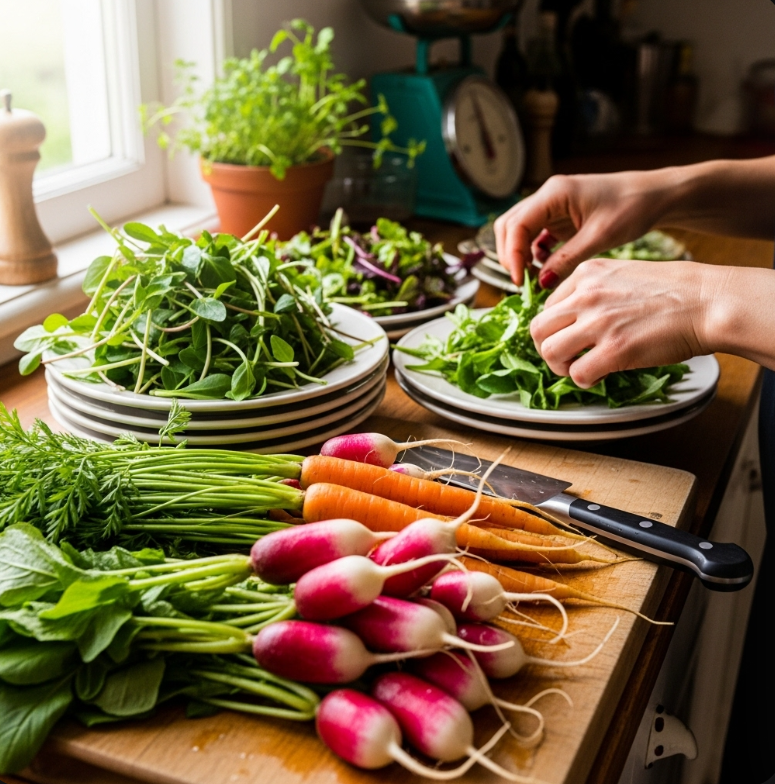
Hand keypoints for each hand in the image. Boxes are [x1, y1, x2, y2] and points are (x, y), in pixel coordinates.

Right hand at [494, 170, 677, 286]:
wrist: (656, 196)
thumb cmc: (633, 208)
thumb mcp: (600, 237)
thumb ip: (567, 260)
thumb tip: (541, 282)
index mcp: (554, 193)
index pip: (516, 225)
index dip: (512, 254)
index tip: (519, 280)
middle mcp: (548, 197)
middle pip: (510, 226)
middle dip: (510, 255)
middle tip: (522, 281)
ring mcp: (552, 207)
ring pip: (519, 232)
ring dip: (521, 255)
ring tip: (534, 278)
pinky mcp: (560, 218)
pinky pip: (535, 237)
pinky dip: (534, 254)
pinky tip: (547, 268)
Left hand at [529, 259, 722, 387]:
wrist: (708, 300)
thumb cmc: (676, 290)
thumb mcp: (624, 274)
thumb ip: (596, 291)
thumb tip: (578, 319)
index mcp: (587, 274)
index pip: (547, 306)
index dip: (556, 327)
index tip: (569, 337)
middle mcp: (586, 295)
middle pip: (538, 329)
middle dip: (547, 348)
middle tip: (565, 358)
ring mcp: (598, 322)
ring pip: (549, 352)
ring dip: (560, 367)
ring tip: (579, 368)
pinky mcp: (614, 349)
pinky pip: (578, 373)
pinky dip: (584, 380)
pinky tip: (600, 375)